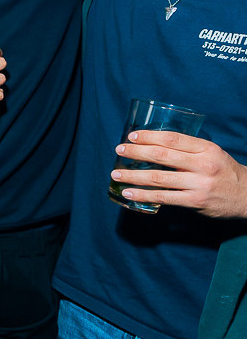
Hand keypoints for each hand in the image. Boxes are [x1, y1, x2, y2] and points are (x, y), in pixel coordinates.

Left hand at [113, 131, 246, 217]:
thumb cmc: (223, 171)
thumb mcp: (211, 153)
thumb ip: (188, 149)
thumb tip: (153, 143)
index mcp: (206, 148)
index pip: (173, 139)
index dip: (149, 136)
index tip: (132, 136)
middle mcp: (203, 165)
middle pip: (162, 156)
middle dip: (136, 152)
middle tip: (119, 150)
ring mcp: (198, 184)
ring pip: (158, 178)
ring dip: (133, 175)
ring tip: (116, 174)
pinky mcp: (194, 201)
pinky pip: (163, 197)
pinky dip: (143, 195)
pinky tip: (129, 193)